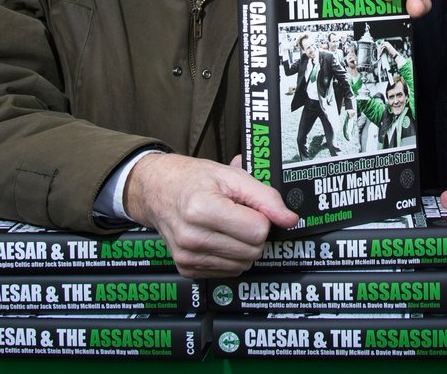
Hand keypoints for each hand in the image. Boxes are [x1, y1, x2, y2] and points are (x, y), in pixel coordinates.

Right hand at [123, 153, 297, 277]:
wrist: (157, 190)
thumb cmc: (192, 179)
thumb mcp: (230, 176)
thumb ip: (265, 196)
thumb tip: (290, 219)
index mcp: (201, 210)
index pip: (257, 230)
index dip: (261, 216)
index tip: (249, 206)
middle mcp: (192, 238)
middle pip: (253, 250)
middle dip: (254, 232)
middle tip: (239, 214)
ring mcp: (187, 257)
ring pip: (243, 264)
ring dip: (243, 246)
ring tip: (226, 224)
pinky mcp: (187, 269)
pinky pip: (228, 271)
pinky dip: (230, 256)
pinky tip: (217, 237)